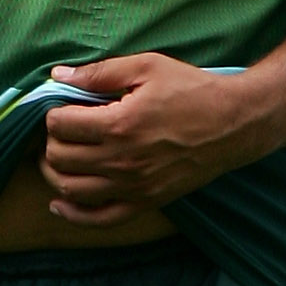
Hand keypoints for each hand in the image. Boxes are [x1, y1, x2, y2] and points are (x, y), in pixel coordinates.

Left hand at [39, 54, 261, 222]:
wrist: (233, 124)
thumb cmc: (192, 90)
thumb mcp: (147, 67)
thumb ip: (100, 72)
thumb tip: (58, 75)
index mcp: (119, 124)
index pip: (59, 125)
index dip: (53, 113)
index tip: (63, 107)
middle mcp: (121, 160)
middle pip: (59, 157)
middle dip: (51, 141)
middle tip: (61, 130)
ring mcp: (132, 186)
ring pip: (71, 190)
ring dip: (54, 174)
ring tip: (56, 158)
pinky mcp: (145, 202)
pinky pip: (99, 219)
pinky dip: (73, 214)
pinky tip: (59, 203)